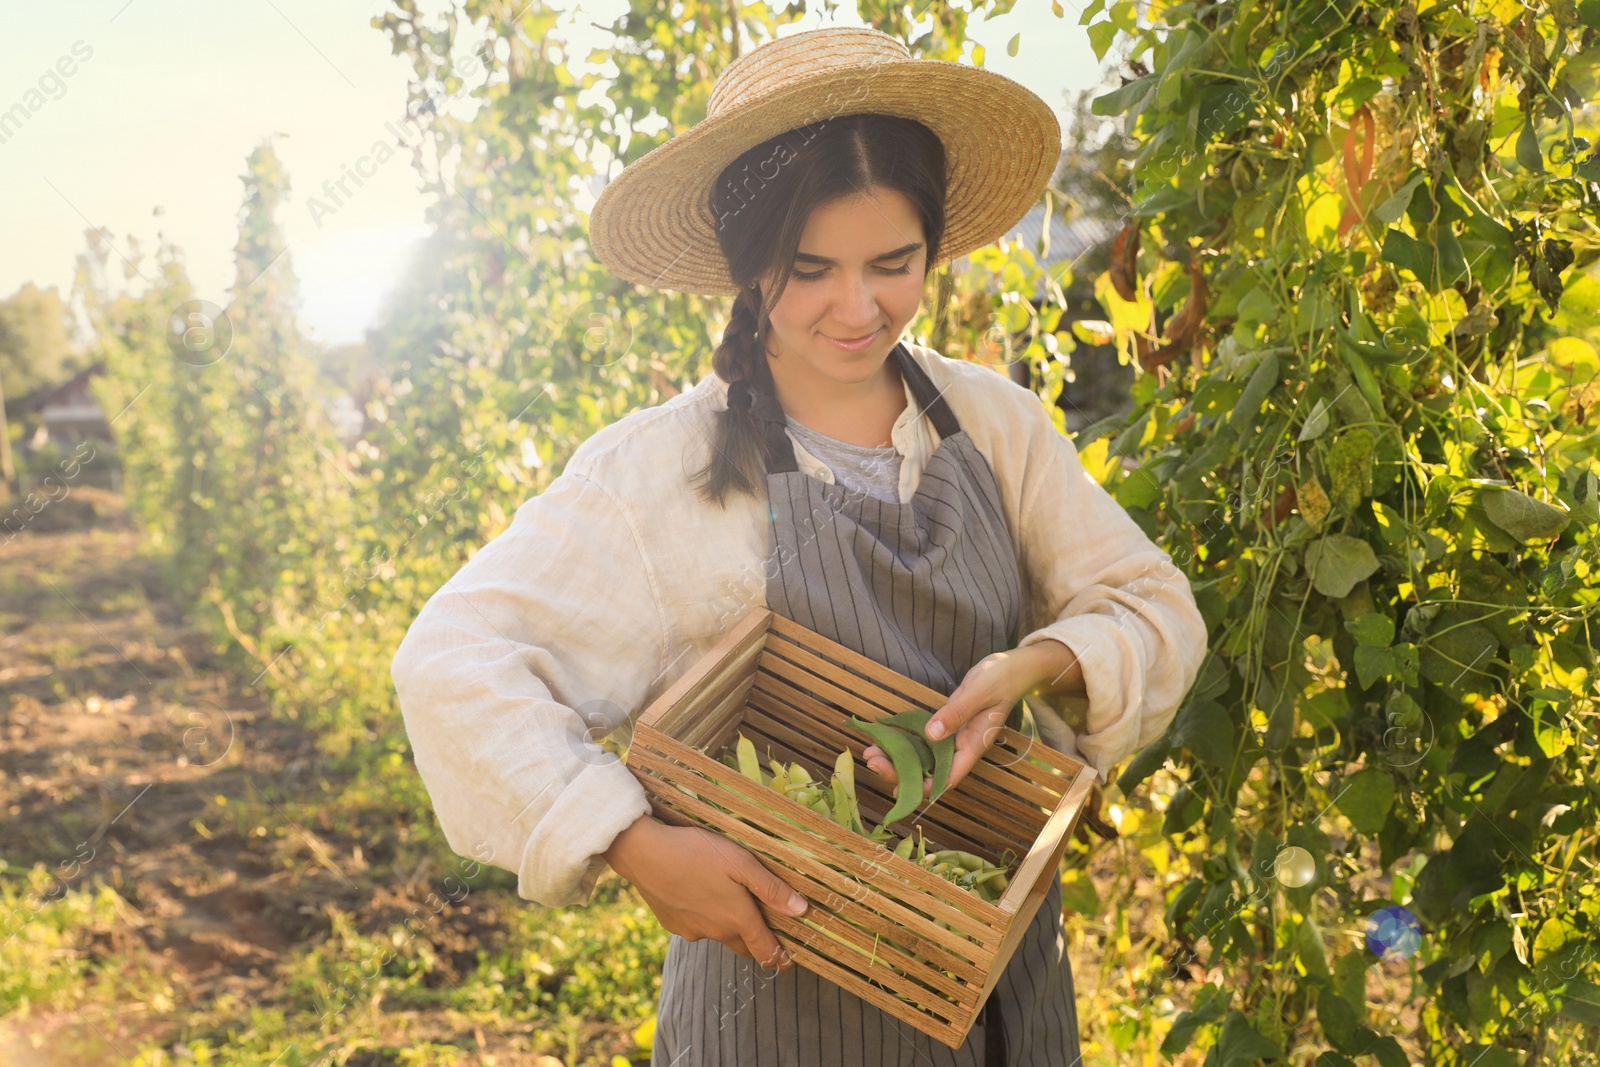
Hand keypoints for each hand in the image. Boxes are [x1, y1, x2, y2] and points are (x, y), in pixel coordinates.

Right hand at [603, 815, 806, 969]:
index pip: (766, 951)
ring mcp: (691, 931)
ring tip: (726, 898)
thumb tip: (801, 911)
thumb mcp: (741, 862)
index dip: (781, 958)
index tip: (789, 961)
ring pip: (718, 934)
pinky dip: (702, 916)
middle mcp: (715, 932)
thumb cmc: (696, 852)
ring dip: (726, 925)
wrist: (644, 853)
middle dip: (755, 942)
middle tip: (763, 928)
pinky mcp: (671, 924)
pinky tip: (696, 891)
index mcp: (737, 919)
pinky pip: (695, 925)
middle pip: (743, 947)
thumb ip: (771, 888)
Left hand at [861, 642, 1079, 795]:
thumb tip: (931, 735)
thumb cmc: (1000, 678)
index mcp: (974, 744)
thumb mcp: (978, 692)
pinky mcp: (947, 725)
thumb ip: (956, 713)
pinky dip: (905, 740)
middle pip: (930, 770)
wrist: (1012, 666)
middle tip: (872, 760)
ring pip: (924, 755)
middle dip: (901, 770)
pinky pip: (924, 739)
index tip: (899, 787)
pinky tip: (885, 738)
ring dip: (898, 756)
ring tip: (870, 751)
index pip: (948, 776)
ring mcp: (954, 736)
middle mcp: (962, 746)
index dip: (924, 787)